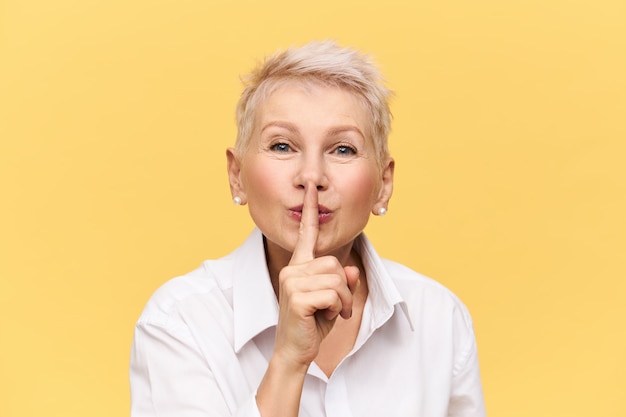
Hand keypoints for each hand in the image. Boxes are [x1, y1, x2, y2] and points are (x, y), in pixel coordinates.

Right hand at [273, 182, 359, 369]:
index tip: (311, 187)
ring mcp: (292, 281)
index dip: (311, 209)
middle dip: (344, 288)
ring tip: (331, 312)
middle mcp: (293, 269)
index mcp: (299, 265)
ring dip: (342, 300)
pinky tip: (327, 317)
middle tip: (336, 307)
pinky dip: (338, 307)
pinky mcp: (297, 296)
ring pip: (337, 279)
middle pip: (335, 263)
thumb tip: (352, 271)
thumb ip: (343, 282)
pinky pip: (333, 293)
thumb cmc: (313, 323)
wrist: (295, 350)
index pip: (306, 233)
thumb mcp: (334, 299)